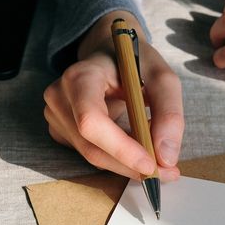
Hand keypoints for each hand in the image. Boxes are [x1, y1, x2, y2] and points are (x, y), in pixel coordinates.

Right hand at [44, 11, 183, 180]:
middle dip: (130, 165)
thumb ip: (169, 113)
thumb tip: (166, 157)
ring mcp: (55, 115)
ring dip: (127, 163)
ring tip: (155, 152)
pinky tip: (134, 144)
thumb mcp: (162, 77)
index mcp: (80, 76)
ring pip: (93, 155)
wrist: (109, 53)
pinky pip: (90, 153)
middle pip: (92, 147)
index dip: (121, 148)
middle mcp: (60, 96)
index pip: (92, 121)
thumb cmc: (135, 62)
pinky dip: (116, 157)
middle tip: (167, 172)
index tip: (151, 164)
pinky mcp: (60, 129)